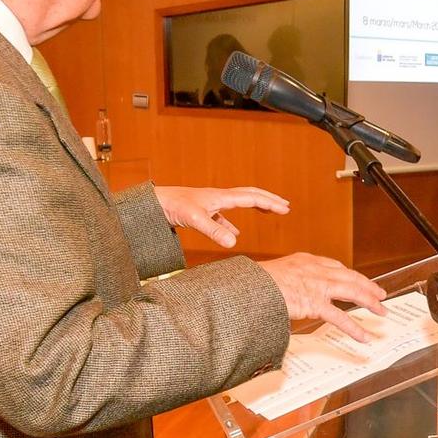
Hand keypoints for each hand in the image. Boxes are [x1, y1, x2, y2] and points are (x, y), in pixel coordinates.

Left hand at [154, 184, 287, 247]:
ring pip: (238, 202)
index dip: (270, 203)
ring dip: (255, 206)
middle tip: (285, 205)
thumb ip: (215, 231)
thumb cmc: (171, 206)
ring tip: (268, 211)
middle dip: (268, 199)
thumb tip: (234, 243)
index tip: (285, 209)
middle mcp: (218, 197)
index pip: (252, 198)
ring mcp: (209, 204)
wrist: (151, 203)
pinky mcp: (201, 212)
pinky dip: (233, 223)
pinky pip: (223, 217)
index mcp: (221, 197)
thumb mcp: (195, 219)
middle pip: (249, 194)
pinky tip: (235, 233)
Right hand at [257, 253, 388, 341]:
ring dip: (370, 302)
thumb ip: (287, 282)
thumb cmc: (255, 283)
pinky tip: (365, 337)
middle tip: (380, 293)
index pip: (335, 266)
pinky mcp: (315, 303)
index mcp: (305, 261)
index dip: (350, 274)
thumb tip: (288, 293)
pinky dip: (355, 328)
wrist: (249, 286)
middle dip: (368, 286)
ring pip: (353, 292)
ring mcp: (317, 285)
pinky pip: (341, 317)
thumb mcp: (275, 275)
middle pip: (350, 277)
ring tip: (381, 312)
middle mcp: (315, 270)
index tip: (357, 278)